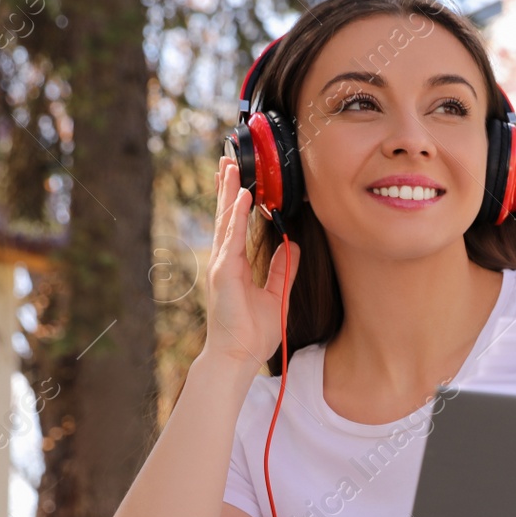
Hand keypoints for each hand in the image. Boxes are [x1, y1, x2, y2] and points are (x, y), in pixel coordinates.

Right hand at [202, 155, 299, 369]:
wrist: (238, 356)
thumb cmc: (253, 332)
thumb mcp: (277, 295)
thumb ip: (284, 269)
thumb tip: (294, 246)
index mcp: (236, 264)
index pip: (236, 226)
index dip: (238, 202)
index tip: (243, 178)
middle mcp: (225, 261)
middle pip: (226, 217)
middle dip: (228, 188)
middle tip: (229, 160)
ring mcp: (221, 265)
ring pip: (226, 221)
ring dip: (229, 193)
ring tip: (231, 167)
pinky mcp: (223, 274)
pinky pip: (232, 240)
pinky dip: (236, 218)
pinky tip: (242, 198)